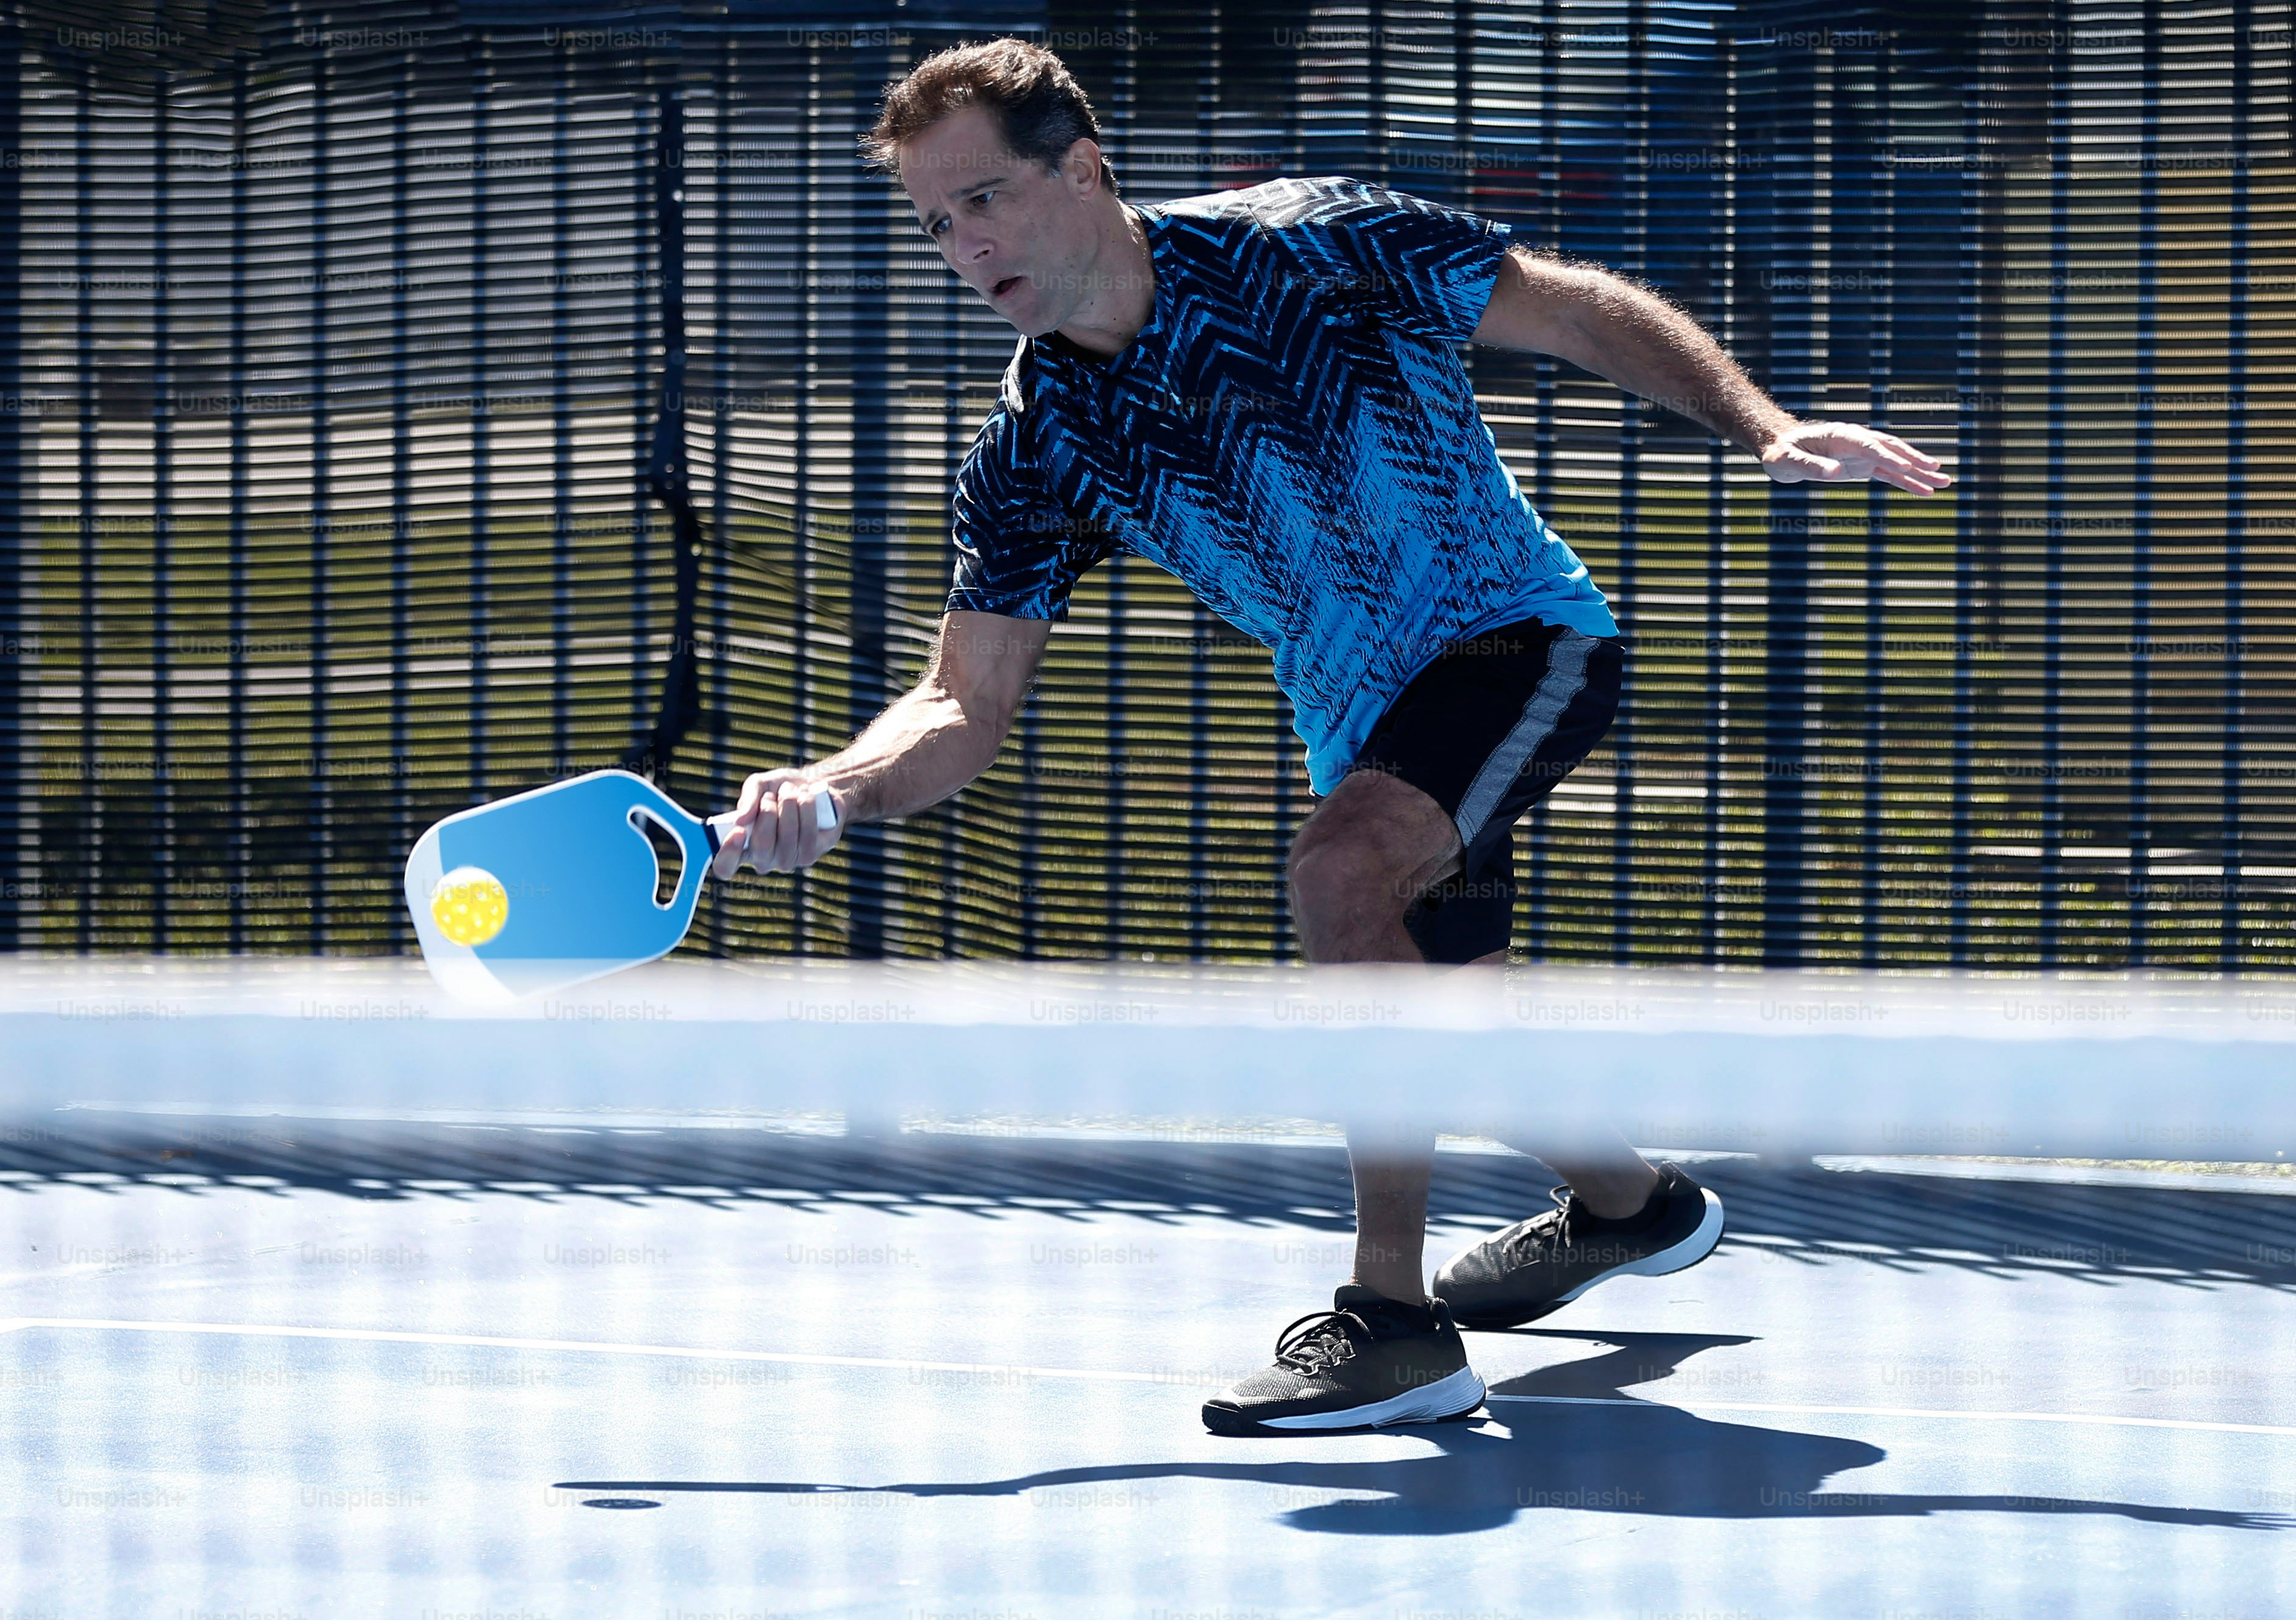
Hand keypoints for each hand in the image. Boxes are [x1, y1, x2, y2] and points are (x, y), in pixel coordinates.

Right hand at [707, 769, 843, 880]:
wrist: (811, 787)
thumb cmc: (779, 789)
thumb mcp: (759, 785)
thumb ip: (747, 799)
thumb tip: (739, 820)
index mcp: (741, 845)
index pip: (724, 866)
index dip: (728, 853)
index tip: (738, 830)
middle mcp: (761, 859)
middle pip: (762, 846)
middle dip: (768, 812)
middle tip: (772, 795)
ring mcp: (785, 861)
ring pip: (787, 838)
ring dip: (789, 806)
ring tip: (790, 791)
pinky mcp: (808, 857)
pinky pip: (807, 835)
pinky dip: (807, 810)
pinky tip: (806, 798)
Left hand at [1761, 422, 1952, 494]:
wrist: (1780, 448)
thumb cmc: (1781, 453)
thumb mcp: (1788, 460)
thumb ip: (1810, 465)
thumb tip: (1835, 473)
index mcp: (1842, 436)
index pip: (1871, 446)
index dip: (1889, 457)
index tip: (1907, 468)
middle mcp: (1858, 442)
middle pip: (1892, 450)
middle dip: (1916, 462)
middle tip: (1940, 472)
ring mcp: (1862, 455)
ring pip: (1896, 463)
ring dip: (1919, 473)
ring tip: (1944, 483)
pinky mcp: (1862, 467)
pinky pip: (1889, 475)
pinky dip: (1907, 483)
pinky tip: (1925, 492)